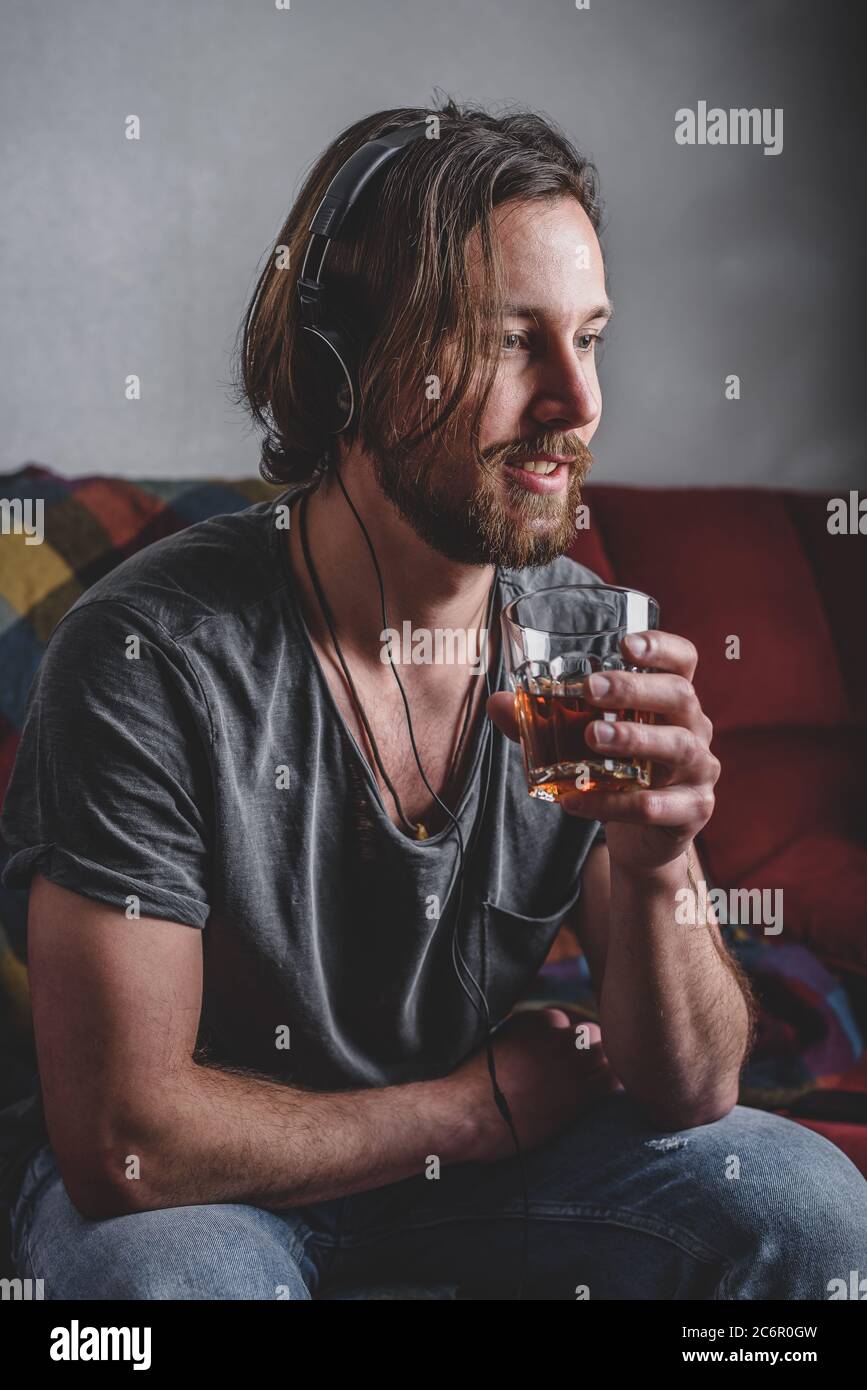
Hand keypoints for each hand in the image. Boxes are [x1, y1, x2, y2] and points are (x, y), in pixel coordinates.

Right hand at [450, 1007, 621, 1164]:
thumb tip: (532, 1050)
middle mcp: (556, 1036)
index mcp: (534, 1021)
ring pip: (606, 1057)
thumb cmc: (471, 1086)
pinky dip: (612, 1089)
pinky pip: (612, 1083)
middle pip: (592, 1035)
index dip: (566, 1044)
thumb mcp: (496, 1045)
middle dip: (590, 1052)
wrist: (465, 1111)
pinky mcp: (577, 1093)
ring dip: (603, 1071)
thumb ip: (522, 1041)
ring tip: (592, 1088)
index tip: (560, 1060)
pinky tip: (602, 1100)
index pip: (566, 1023)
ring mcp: (568, 1063)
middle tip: (580, 1075)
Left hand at [487, 630, 720, 875]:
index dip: (662, 647)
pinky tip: (574, 802)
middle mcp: (694, 728)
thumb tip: (497, 703)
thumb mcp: (584, 742)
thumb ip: (542, 721)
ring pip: (677, 746)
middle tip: (591, 689)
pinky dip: (613, 804)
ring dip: (633, 739)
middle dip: (635, 689)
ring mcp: (700, 770)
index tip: (626, 644)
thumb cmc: (619, 773)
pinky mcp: (693, 810)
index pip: (683, 662)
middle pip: (680, 695)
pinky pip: (656, 806)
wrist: (646, 839)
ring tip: (590, 738)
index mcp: (672, 701)